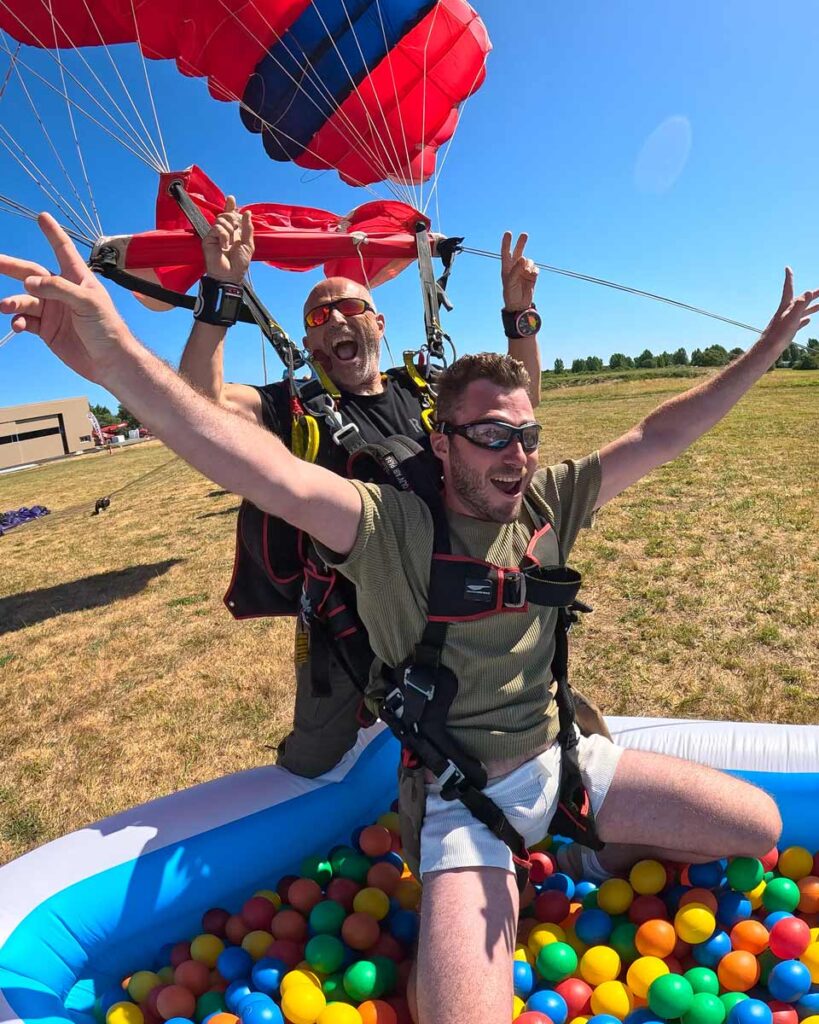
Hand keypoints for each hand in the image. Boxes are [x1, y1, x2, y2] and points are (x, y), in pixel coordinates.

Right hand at [0, 213, 130, 383]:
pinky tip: (19, 324)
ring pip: (25, 300)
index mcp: (77, 279)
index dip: (52, 233)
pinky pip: (25, 321)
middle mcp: (62, 292)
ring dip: (14, 302)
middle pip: (32, 273)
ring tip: (6, 306)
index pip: (63, 250)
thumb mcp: (87, 302)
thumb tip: (29, 282)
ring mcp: (53, 311)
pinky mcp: (46, 330)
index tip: (42, 216)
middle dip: (11, 267)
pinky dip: (19, 321)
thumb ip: (58, 288)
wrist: (109, 362)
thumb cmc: (107, 328)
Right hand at [202, 195, 253, 282]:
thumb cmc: (240, 264)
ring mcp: (215, 235)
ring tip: (229, 243)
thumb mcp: (248, 244)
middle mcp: (224, 232)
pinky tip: (223, 245)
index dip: (230, 206)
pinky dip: (223, 235)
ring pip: (221, 219)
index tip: (231, 198)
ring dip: (229, 230)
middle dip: (233, 219)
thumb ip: (248, 228)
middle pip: (226, 214)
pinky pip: (217, 227)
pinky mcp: (208, 238)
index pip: (231, 215)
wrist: (230, 275)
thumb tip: (247, 212)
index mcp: (234, 233)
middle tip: (235, 232)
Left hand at [501, 231, 538, 310]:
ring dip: (529, 265)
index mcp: (507, 268)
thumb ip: (516, 269)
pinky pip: (535, 268)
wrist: (519, 305)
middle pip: (518, 252)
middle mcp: (515, 267)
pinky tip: (532, 276)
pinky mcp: (532, 275)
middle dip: (521, 243)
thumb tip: (524, 258)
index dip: (507, 243)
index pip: (506, 252)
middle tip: (524, 235)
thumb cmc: (511, 294)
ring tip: (527, 274)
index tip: (508, 233)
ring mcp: (524, 271)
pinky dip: (535, 271)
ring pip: (529, 261)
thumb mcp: (511, 282)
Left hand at [763, 268, 818, 354]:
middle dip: (813, 294)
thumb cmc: (778, 335)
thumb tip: (808, 292)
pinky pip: (798, 323)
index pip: (788, 288)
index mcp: (786, 307)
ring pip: (802, 311)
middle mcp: (786, 312)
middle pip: (802, 300)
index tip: (787, 268)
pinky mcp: (788, 331)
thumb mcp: (791, 318)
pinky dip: (805, 320)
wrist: (767, 351)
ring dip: (813, 307)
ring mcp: (787, 322)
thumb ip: (800, 305)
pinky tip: (808, 320)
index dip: (789, 278)